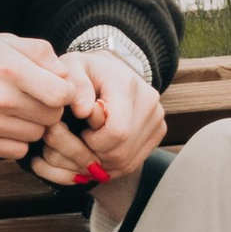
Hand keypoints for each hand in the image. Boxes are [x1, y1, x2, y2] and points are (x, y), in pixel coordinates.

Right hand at [0, 28, 75, 160]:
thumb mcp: (3, 42)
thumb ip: (40, 52)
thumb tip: (66, 74)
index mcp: (11, 69)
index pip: (63, 94)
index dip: (64, 91)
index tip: (54, 87)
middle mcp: (1, 98)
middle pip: (52, 116)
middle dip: (48, 107)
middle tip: (31, 97)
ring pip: (37, 135)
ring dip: (32, 124)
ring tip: (13, 109)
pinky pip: (18, 151)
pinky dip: (16, 140)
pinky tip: (3, 124)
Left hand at [30, 48, 167, 193]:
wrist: (112, 68)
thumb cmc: (86, 71)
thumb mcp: (71, 69)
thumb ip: (74, 85)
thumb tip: (84, 111)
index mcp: (127, 86)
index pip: (117, 132)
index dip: (92, 141)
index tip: (82, 130)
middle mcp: (148, 102)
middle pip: (121, 152)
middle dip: (95, 153)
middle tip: (84, 138)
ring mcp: (157, 118)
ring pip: (127, 161)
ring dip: (103, 161)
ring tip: (92, 142)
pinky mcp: (159, 130)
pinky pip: (134, 161)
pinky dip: (114, 162)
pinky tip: (103, 148)